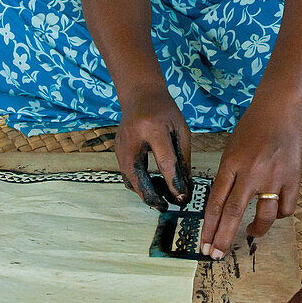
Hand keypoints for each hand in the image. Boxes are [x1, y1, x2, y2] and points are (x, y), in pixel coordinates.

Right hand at [116, 84, 192, 209]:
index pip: (165, 162)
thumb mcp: (181, 129)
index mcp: (154, 128)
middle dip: (151, 196)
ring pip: (129, 178)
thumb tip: (185, 186)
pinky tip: (151, 187)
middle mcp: (133, 138)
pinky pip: (126, 173)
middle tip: (165, 208)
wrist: (140, 95)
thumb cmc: (165, 111)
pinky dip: (138, 184)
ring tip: (160, 199)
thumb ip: (183, 158)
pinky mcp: (116, 150)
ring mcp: (121, 144)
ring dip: (144, 192)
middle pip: (138, 175)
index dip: (174, 183)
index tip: (182, 198)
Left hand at [201, 106, 301, 258]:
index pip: (215, 203)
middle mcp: (250, 173)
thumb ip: (227, 176)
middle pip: (233, 214)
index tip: (204, 244)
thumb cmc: (252, 128)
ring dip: (255, 231)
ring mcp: (273, 177)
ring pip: (264, 217)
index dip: (208, 227)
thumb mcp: (231, 149)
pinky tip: (274, 214)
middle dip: (223, 239)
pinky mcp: (293, 179)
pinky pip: (286, 208)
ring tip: (250, 234)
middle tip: (216, 255)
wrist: (280, 111)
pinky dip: (279, 216)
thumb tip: (221, 205)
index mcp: (231, 165)